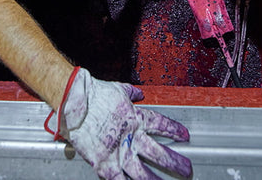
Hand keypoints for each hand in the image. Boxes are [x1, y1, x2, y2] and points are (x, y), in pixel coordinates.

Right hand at [60, 68, 191, 178]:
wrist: (74, 102)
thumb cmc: (94, 94)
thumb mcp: (118, 89)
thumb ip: (131, 93)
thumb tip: (139, 93)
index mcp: (136, 118)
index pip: (161, 126)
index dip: (174, 131)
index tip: (184, 136)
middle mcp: (131, 137)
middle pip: (158, 153)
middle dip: (174, 163)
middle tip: (186, 169)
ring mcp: (118, 152)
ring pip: (142, 173)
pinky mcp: (103, 163)